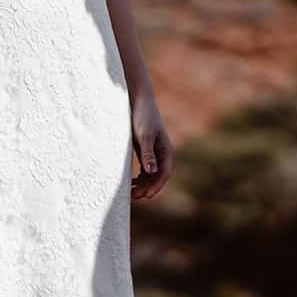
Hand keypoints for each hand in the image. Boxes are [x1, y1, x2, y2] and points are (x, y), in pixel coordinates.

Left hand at [130, 86, 173, 200]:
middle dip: (148, 187)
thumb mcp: (143, 136)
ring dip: (143, 184)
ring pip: (151, 174)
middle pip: (157, 176)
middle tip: (134, 196)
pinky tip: (130, 182)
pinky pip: (144, 169)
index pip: (164, 173)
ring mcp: (153, 152)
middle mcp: (161, 153)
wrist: (137, 100)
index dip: (156, 186)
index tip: (146, 196)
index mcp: (166, 150)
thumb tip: (152, 172)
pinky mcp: (144, 149)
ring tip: (130, 193)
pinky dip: (139, 177)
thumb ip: (147, 154)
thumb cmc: (142, 116)